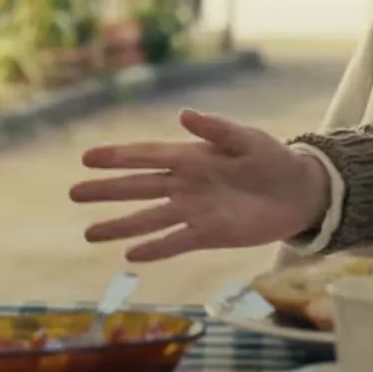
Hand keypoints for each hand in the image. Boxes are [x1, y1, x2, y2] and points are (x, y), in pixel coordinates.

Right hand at [67, 109, 333, 261]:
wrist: (299, 192)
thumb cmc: (272, 159)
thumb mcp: (248, 139)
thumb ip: (217, 129)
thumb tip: (184, 115)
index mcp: (192, 156)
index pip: (147, 155)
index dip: (117, 157)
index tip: (86, 158)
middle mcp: (185, 184)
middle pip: (138, 188)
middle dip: (106, 191)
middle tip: (73, 193)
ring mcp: (194, 211)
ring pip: (149, 219)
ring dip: (120, 226)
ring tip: (89, 233)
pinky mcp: (208, 234)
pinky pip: (175, 242)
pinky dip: (154, 249)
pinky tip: (130, 256)